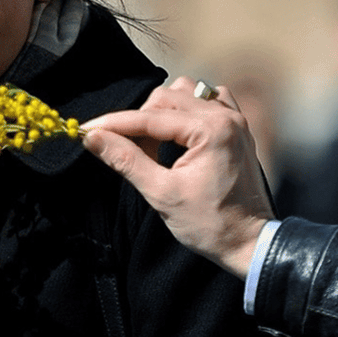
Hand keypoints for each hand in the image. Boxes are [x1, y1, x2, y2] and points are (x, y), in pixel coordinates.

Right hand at [82, 76, 273, 278]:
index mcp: (211, 130)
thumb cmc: (211, 224)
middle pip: (166, 98)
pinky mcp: (236, 128)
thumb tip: (94, 138)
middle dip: (138, 120)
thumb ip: (126, 160)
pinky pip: (207, 101)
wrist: (249, 242)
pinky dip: (186, 111)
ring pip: (185, 94)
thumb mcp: (162, 194)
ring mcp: (235, 120)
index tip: (88, 130)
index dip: (115, 124)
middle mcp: (226, 116)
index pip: (151, 117)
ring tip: (151, 146)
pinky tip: (177, 134)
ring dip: (161, 113)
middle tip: (122, 148)